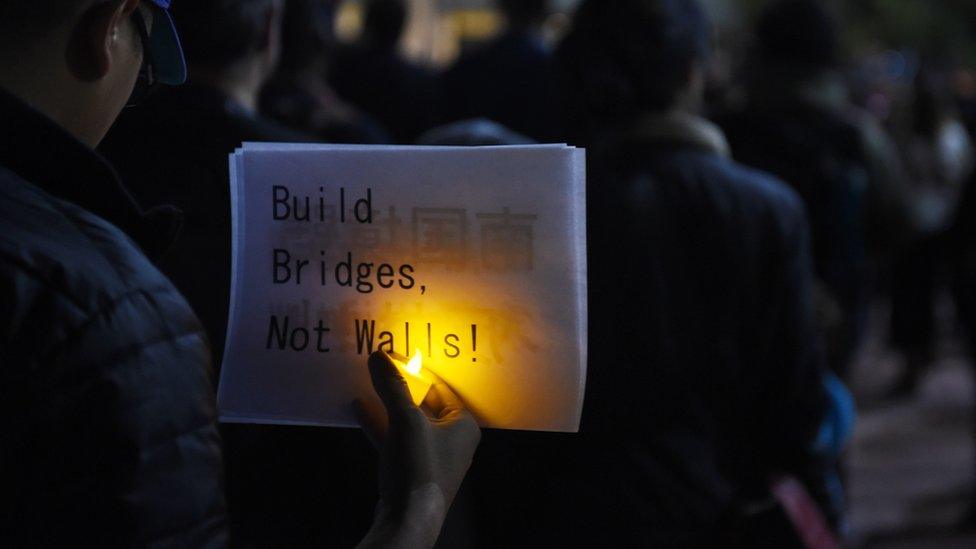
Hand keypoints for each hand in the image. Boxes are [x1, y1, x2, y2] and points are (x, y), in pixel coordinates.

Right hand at [355, 351, 480, 548]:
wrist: (407, 521)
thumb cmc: (419, 467)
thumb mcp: (405, 420)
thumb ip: (392, 387)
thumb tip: (379, 356)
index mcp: (463, 425)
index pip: (441, 388)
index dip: (417, 370)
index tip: (394, 356)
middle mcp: (453, 440)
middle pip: (424, 404)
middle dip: (400, 387)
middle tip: (380, 367)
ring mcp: (432, 458)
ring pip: (408, 423)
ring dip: (387, 405)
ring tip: (366, 384)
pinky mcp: (412, 471)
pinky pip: (396, 440)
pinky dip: (380, 425)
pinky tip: (359, 410)